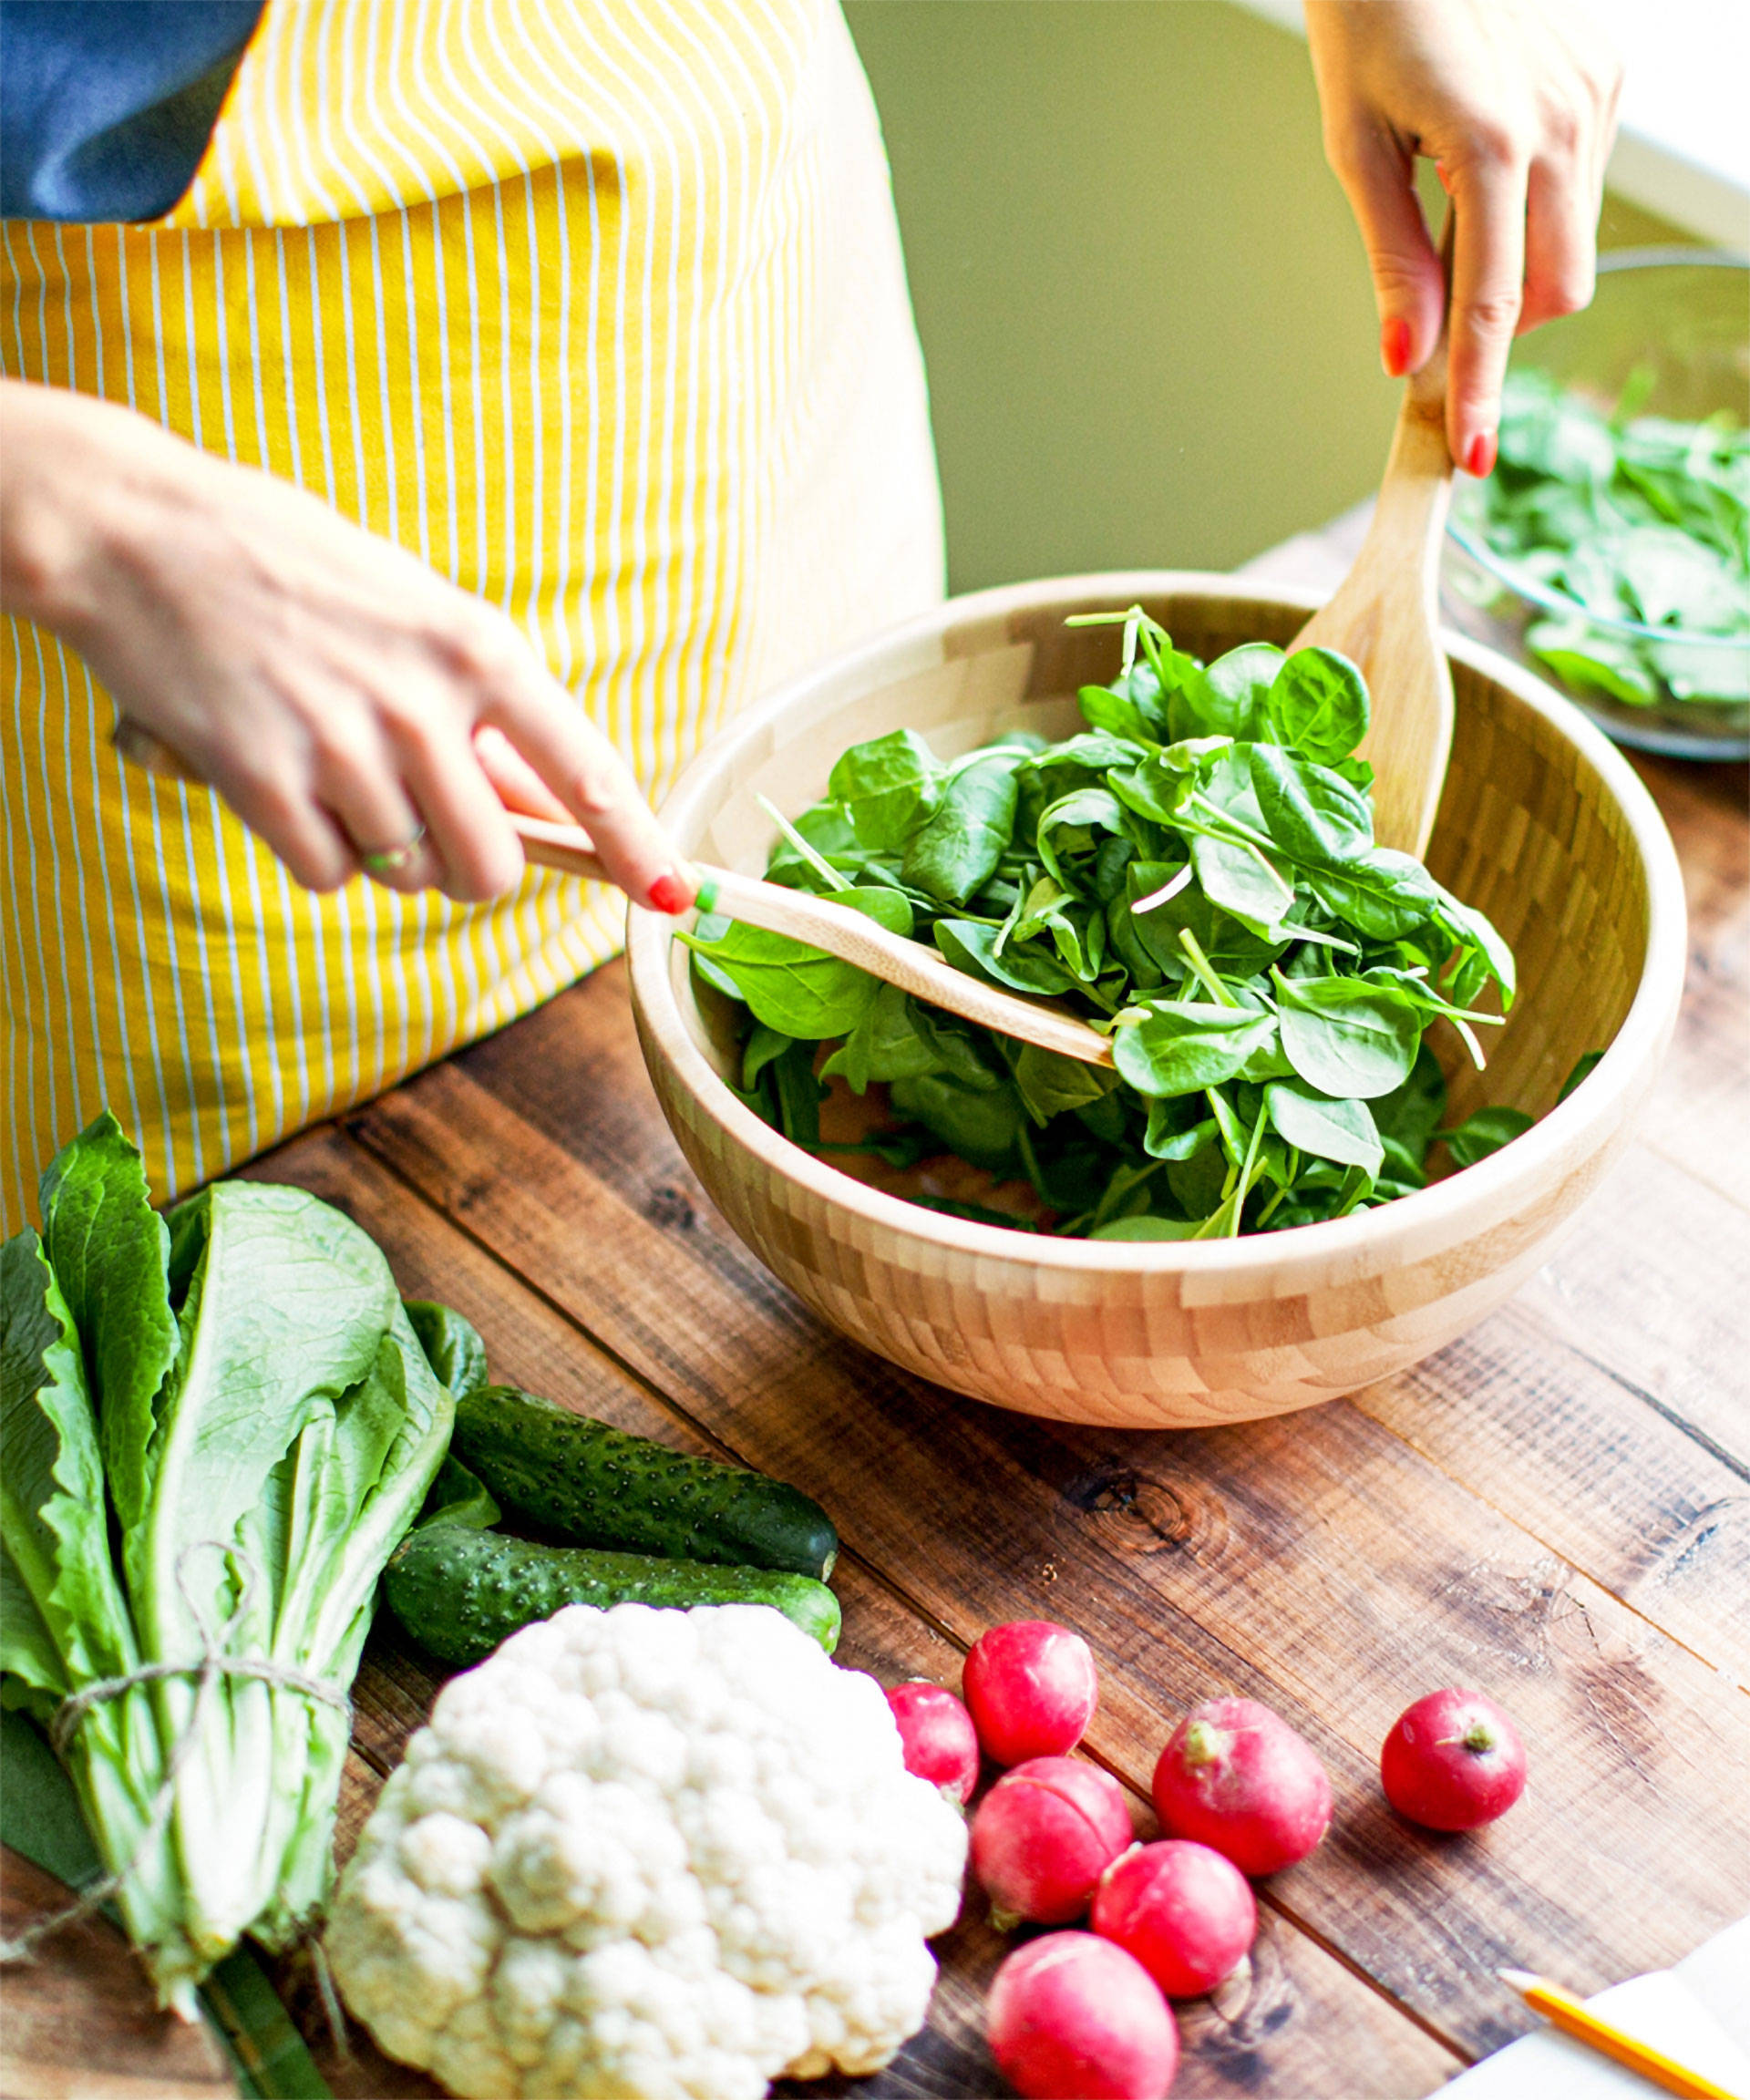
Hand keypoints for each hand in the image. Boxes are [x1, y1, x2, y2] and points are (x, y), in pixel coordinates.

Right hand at [0, 378, 694, 909]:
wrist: (140, 531)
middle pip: (492, 866)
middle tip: (428, 819)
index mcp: (478, 648)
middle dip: (469, 867)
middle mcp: (422, 703)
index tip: (676, 897)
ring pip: (411, 876)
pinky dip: (316, 854)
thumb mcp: (415, 612)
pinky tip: (287, 785)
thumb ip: (486, 711)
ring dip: (386, 853)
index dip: (637, 847)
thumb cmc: (293, 568)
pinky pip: (328, 876)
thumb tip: (556, 813)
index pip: (584, 771)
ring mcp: (341, 746)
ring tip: (339, 772)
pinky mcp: (262, 781)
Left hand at [1304, 0, 1621, 475]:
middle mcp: (1564, 123)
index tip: (1473, 456)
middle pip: (1557, 289)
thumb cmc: (1368, 17)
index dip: (1481, 390)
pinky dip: (1533, 205)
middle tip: (1434, 312)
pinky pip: (1581, 183)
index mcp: (1494, 144)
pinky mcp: (1606, 77)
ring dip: (1515, 261)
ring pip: (1573, 242)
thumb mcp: (1354, 145)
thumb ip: (1391, 259)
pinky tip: (1484, 158)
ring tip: (1447, 201)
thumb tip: (1405, 359)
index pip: (1494, 305)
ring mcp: (1596, 97)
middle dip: (1503, 325)